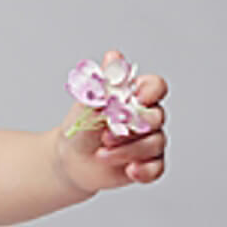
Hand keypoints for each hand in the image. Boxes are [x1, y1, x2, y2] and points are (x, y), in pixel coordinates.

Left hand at [56, 50, 167, 193]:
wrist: (70, 160)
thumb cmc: (80, 128)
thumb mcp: (88, 105)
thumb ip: (104, 83)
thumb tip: (113, 56)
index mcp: (135, 97)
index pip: (156, 87)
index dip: (151, 91)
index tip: (138, 98)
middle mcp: (147, 117)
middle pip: (156, 118)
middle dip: (131, 128)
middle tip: (105, 136)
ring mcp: (149, 141)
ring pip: (154, 144)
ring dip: (127, 151)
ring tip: (101, 154)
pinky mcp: (147, 164)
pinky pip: (157, 168)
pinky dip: (145, 170)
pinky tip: (130, 170)